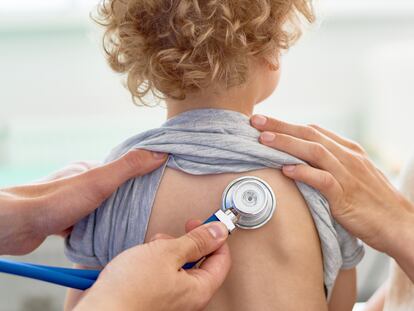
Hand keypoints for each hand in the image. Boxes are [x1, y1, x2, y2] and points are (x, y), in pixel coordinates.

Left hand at [0, 150, 166, 254]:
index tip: (158, 186)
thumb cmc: (55, 201)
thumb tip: (159, 153)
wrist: (17, 226)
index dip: (140, 177)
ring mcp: (70, 203)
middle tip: (146, 213)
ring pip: (99, 210)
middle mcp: (79, 184)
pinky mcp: (61, 222)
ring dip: (110, 218)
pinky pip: (86, 225)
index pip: (122, 169)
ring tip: (129, 228)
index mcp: (88, 169)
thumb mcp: (99, 181)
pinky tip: (105, 239)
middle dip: (127, 201)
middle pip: (112, 191)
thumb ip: (129, 168)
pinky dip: (95, 231)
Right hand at [75, 221, 230, 310]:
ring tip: (150, 250)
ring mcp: (170, 299)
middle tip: (171, 237)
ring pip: (178, 266)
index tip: (202, 223)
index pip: (221, 259)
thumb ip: (196, 241)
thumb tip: (219, 231)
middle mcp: (187, 298)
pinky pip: (162, 273)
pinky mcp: (154, 297)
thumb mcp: (167, 253)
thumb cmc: (130, 289)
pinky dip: (154, 262)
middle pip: (199, 261)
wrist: (99, 309)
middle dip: (184, 243)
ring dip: (166, 251)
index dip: (214, 237)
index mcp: (199, 290)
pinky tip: (140, 260)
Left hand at [250, 115, 413, 276]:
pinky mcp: (347, 197)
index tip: (266, 122)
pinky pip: (323, 180)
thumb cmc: (372, 202)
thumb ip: (330, 166)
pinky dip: (304, 173)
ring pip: (314, 152)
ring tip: (263, 140)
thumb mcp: (352, 176)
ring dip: (287, 144)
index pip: (314, 131)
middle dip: (281, 126)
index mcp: (348, 151)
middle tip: (256, 121)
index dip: (288, 125)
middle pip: (310, 135)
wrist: (400, 226)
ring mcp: (348, 175)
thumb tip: (301, 161)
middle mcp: (348, 157)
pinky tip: (285, 170)